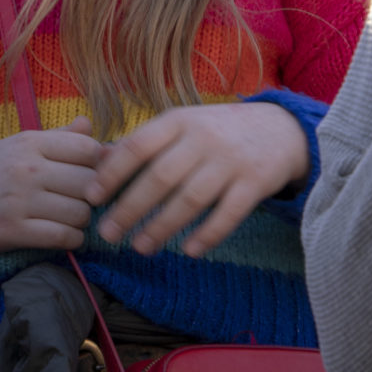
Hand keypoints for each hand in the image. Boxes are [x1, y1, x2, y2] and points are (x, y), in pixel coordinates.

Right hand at [0, 119, 100, 265]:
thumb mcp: (20, 146)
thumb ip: (58, 138)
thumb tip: (91, 127)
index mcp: (29, 143)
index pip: (88, 149)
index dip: (98, 164)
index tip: (90, 175)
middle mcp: (25, 168)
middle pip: (89, 183)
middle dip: (92, 196)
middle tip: (80, 201)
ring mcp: (18, 200)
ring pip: (80, 213)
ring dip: (81, 221)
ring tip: (68, 218)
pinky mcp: (13, 230)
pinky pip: (63, 237)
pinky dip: (71, 240)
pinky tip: (63, 235)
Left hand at [86, 102, 307, 257]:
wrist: (281, 128)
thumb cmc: (216, 131)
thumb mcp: (180, 124)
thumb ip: (144, 142)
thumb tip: (97, 160)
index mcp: (178, 120)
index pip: (137, 146)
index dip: (112, 173)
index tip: (91, 198)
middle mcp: (203, 138)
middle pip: (160, 177)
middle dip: (130, 208)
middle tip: (107, 233)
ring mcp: (231, 160)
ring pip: (191, 199)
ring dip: (163, 226)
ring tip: (141, 247)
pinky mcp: (256, 182)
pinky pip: (229, 214)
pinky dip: (208, 234)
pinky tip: (188, 251)